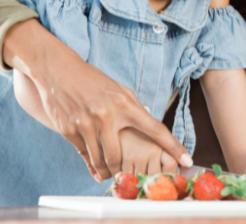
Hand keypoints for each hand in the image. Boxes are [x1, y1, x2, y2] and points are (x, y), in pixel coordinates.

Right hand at [4, 20, 191, 180]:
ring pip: (101, 161)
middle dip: (124, 170)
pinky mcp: (68, 130)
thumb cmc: (93, 81)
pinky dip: (92, 165)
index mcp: (125, 104)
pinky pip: (84, 156)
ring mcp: (86, 124)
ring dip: (108, 171)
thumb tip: (149, 127)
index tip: (187, 159)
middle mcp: (106, 115)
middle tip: (130, 176)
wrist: (58, 71)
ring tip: (113, 175)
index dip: (174, 146)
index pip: (156, 129)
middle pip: (120, 156)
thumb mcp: (119, 90)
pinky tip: (98, 170)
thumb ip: (134, 109)